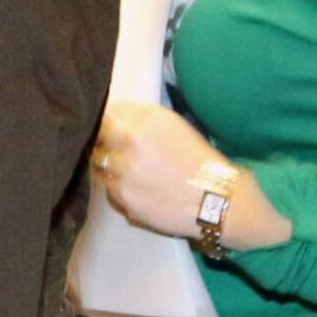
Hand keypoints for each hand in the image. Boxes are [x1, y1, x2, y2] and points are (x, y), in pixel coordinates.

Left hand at [93, 100, 287, 250]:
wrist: (218, 201)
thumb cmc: (201, 162)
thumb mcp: (175, 126)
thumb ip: (142, 119)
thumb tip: (115, 117)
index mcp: (146, 120)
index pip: (106, 115)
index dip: (107, 122)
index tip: (111, 128)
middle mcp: (130, 143)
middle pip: (98, 139)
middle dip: (105, 143)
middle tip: (118, 151)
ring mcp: (123, 174)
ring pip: (100, 165)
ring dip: (110, 167)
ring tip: (132, 173)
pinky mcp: (123, 200)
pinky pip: (109, 191)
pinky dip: (119, 189)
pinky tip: (140, 190)